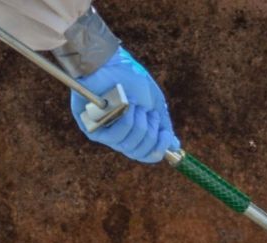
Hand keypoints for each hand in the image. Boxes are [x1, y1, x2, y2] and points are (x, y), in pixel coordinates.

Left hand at [70, 47, 178, 162]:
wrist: (111, 63)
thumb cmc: (132, 80)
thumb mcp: (154, 104)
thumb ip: (164, 126)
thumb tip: (175, 147)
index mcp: (132, 132)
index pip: (145, 154)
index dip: (158, 148)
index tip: (165, 134)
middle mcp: (118, 136)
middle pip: (138, 153)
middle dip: (150, 133)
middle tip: (147, 112)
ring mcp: (104, 133)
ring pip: (128, 146)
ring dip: (138, 124)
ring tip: (134, 105)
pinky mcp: (91, 128)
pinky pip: (115, 137)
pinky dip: (126, 121)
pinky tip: (124, 106)